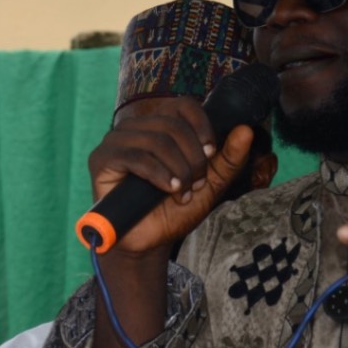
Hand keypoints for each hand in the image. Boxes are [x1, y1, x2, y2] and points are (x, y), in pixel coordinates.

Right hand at [88, 96, 254, 255]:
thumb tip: (246, 130)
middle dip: (192, 158)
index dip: (202, 126)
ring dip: (177, 169)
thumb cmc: (172, 210)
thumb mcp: (208, 184)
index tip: (210, 153)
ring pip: (156, 140)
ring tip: (181, 192)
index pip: (182, 105)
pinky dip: (158, 174)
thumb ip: (228, 158)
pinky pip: (135, 156)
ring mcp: (114, 142)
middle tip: (196, 184)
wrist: (147, 241)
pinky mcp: (100, 160)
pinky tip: (168, 190)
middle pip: (172, 125)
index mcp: (157, 126)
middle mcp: (134, 128)